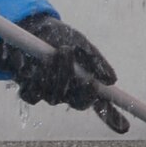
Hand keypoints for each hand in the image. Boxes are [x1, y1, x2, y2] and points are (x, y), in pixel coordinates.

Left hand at [0, 13, 122, 128]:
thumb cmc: (61, 38)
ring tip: (60, 50)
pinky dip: (33, 78)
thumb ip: (95, 60)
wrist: (32, 29)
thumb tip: (112, 80)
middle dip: (77, 79)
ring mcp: (49, 93)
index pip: (101, 106)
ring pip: (54, 97)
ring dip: (57, 74)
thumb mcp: (81, 44)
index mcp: (85, 85)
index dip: (112, 117)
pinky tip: (34, 61)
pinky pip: (32, 95)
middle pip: (78, 102)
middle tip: (74, 56)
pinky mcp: (28, 91)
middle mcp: (69, 93)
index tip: (117, 116)